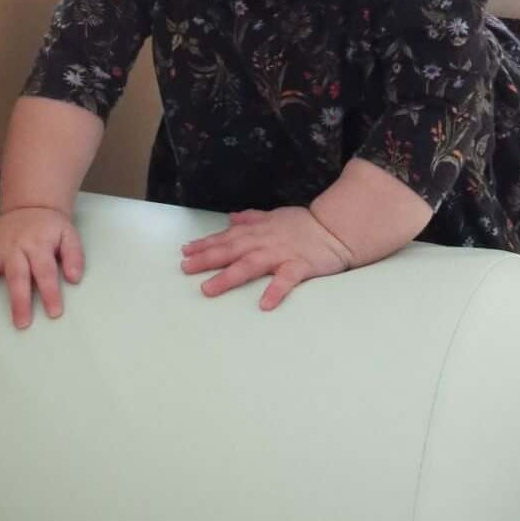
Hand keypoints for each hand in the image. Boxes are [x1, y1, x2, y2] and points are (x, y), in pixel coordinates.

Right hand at [0, 205, 84, 327]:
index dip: (50, 292)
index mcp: (38, 245)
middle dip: (17, 300)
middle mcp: (14, 247)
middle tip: (21, 324)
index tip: (54, 313)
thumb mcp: (69, 235)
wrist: (30, 204)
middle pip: (15, 274)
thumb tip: (74, 278)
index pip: (45, 270)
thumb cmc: (50, 228)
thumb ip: (74, 256)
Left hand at [180, 205, 354, 308]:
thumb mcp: (273, 216)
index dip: (204, 244)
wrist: (334, 228)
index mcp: (257, 231)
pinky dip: (274, 291)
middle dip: (206, 258)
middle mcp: (264, 241)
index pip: (225, 237)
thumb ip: (251, 219)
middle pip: (230, 251)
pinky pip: (286, 280)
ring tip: (208, 289)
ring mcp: (281, 254)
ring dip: (228, 276)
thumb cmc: (302, 224)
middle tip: (185, 267)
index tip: (185, 251)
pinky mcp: (300, 267)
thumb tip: (231, 219)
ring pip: (250, 265)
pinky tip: (263, 304)